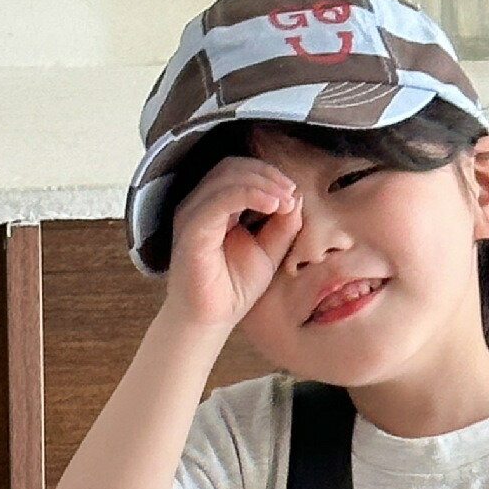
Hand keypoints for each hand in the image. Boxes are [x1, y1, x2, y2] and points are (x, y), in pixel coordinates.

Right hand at [161, 155, 302, 336]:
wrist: (211, 321)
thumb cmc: (233, 289)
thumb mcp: (268, 253)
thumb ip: (282, 226)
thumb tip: (296, 197)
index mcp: (214, 207)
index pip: (238, 172)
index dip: (268, 175)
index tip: (292, 193)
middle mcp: (199, 205)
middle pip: (232, 167)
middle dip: (267, 174)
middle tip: (290, 192)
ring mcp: (193, 215)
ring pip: (226, 177)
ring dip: (262, 182)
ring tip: (285, 199)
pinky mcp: (192, 230)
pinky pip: (219, 200)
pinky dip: (248, 195)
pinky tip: (271, 205)